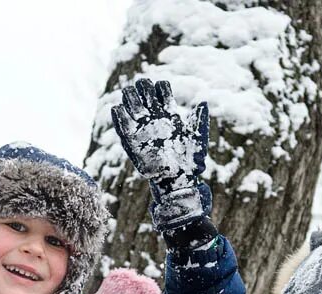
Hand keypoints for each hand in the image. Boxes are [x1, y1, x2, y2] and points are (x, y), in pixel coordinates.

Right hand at [111, 78, 210, 230]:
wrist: (177, 180)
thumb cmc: (190, 161)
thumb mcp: (197, 138)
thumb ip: (199, 119)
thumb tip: (203, 101)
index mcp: (170, 116)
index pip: (162, 92)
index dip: (160, 86)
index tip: (161, 87)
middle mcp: (155, 120)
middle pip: (145, 96)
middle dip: (142, 88)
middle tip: (142, 85)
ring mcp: (143, 130)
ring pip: (133, 107)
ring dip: (129, 98)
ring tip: (129, 93)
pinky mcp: (133, 143)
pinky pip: (122, 127)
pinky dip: (118, 117)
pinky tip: (118, 109)